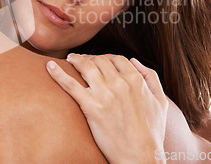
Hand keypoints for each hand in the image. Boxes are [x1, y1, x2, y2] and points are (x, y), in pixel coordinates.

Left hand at [46, 54, 167, 163]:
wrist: (140, 156)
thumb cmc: (152, 132)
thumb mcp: (160, 102)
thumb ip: (151, 77)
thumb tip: (134, 61)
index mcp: (136, 80)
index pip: (116, 58)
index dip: (105, 57)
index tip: (97, 60)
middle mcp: (120, 83)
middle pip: (99, 60)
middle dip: (89, 58)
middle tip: (81, 60)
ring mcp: (105, 95)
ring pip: (85, 67)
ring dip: (75, 60)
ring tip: (69, 59)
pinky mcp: (92, 107)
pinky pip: (71, 85)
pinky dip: (58, 74)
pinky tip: (50, 67)